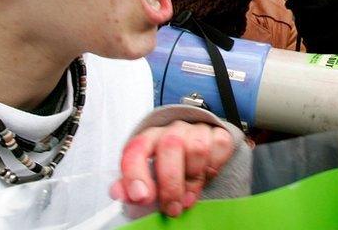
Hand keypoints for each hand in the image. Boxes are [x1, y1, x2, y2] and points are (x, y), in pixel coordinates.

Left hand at [110, 121, 234, 216]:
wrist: (198, 150)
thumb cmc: (168, 165)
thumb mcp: (147, 177)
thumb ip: (130, 185)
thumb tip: (118, 192)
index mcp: (148, 139)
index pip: (137, 148)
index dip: (136, 173)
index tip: (141, 197)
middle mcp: (172, 130)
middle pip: (170, 146)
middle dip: (171, 184)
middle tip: (171, 207)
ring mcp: (196, 130)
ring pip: (196, 149)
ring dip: (192, 180)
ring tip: (188, 197)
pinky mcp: (218, 134)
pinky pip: (219, 147)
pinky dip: (213, 168)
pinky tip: (205, 177)